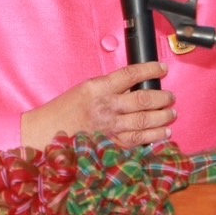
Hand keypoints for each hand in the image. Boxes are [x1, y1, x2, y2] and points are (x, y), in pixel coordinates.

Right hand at [21, 63, 173, 148]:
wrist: (44, 135)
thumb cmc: (63, 112)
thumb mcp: (84, 90)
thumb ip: (108, 88)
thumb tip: (136, 86)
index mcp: (97, 88)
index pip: (130, 74)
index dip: (150, 70)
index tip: (162, 68)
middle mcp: (105, 107)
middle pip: (143, 100)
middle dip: (163, 98)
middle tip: (170, 97)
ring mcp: (109, 128)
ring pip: (145, 122)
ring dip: (163, 118)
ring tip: (171, 114)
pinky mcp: (111, 146)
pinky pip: (138, 141)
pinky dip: (154, 137)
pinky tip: (163, 134)